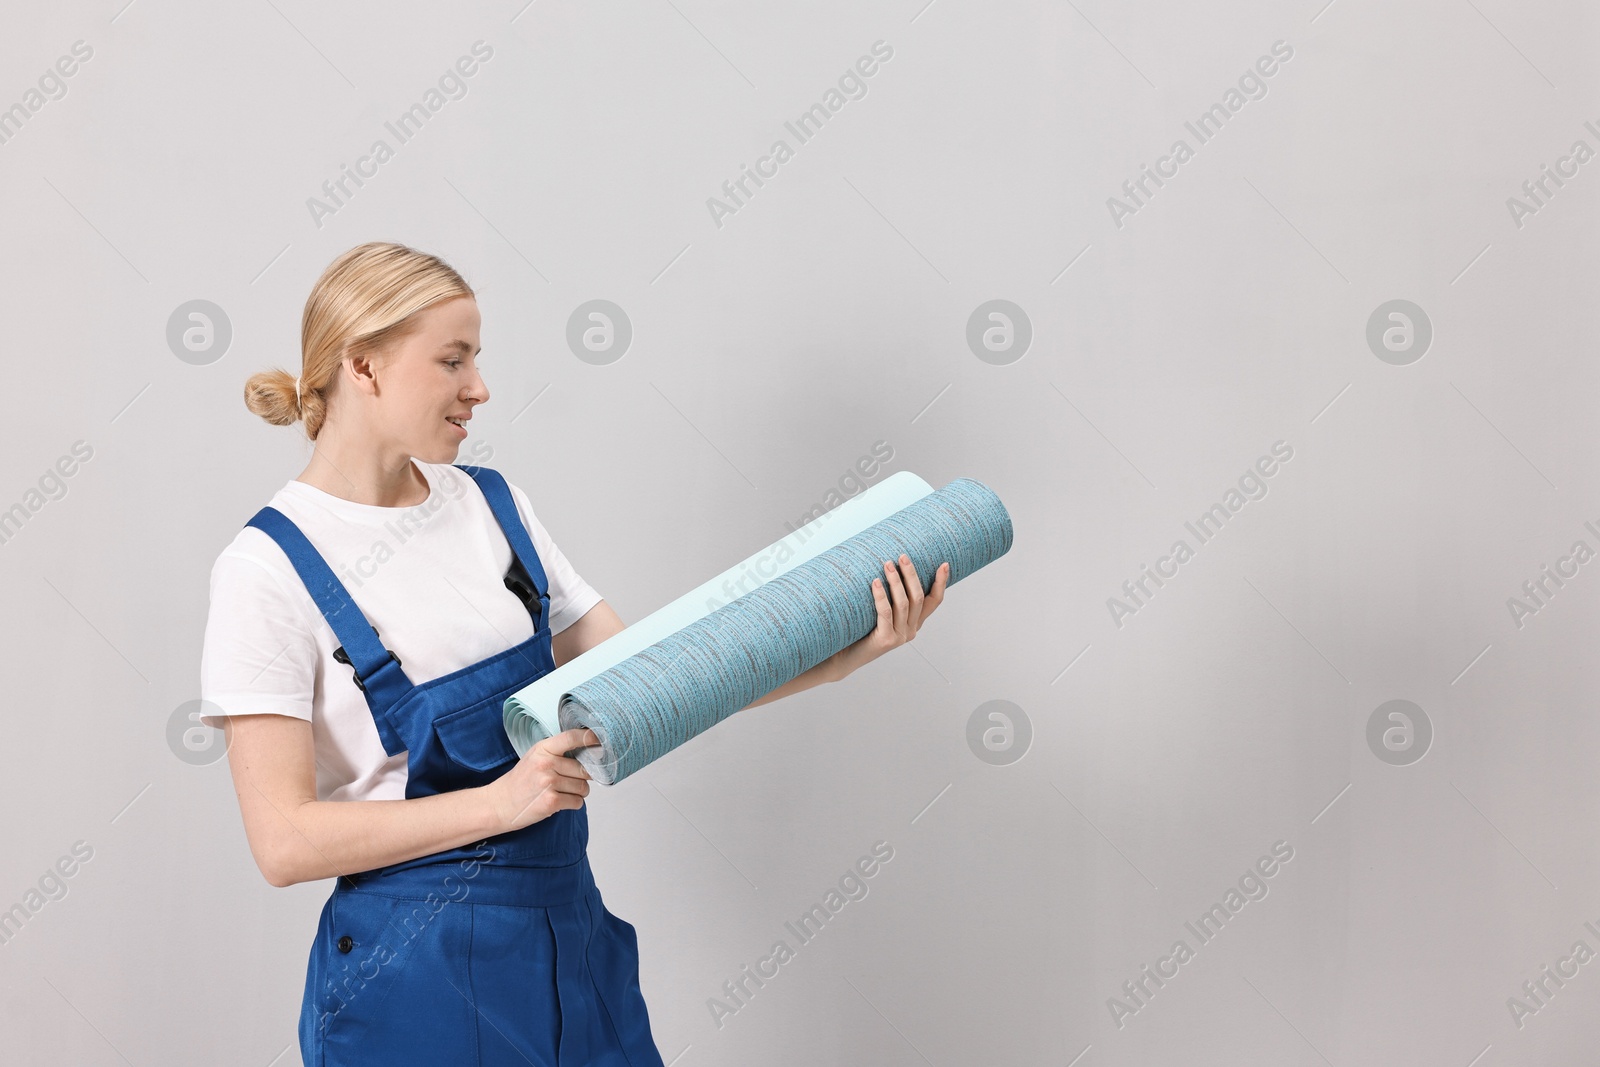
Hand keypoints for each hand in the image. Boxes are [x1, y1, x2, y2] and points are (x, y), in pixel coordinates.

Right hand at [485, 727, 596, 832]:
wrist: (499, 804)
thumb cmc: (521, 781)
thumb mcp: (535, 757)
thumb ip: (557, 753)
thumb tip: (591, 755)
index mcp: (543, 749)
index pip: (571, 737)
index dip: (590, 738)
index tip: (600, 740)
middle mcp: (546, 763)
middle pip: (584, 769)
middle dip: (582, 778)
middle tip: (567, 782)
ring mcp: (549, 783)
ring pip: (583, 787)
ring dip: (577, 792)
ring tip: (560, 792)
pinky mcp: (551, 802)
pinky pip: (577, 802)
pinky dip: (572, 804)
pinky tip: (558, 802)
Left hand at [829, 554, 949, 679]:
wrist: (845, 657)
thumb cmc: (860, 630)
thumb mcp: (881, 613)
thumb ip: (891, 598)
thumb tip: (890, 565)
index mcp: (914, 623)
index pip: (934, 601)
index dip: (941, 583)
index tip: (944, 564)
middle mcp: (911, 630)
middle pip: (918, 597)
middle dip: (912, 575)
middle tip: (903, 557)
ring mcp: (900, 636)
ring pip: (904, 603)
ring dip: (896, 581)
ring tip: (887, 564)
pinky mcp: (886, 639)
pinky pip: (886, 612)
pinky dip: (881, 595)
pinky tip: (875, 582)